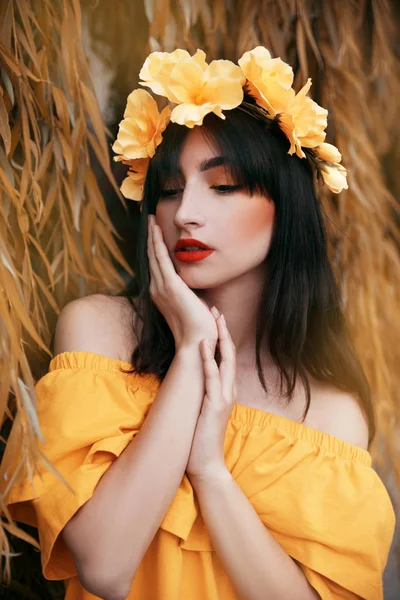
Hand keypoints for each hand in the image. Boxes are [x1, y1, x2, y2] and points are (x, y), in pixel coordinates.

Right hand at [147, 215, 217, 348]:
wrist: (196, 342)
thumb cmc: (198, 328)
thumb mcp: (194, 306)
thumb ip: (192, 295)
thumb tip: (201, 294)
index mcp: (161, 294)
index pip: (157, 266)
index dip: (154, 249)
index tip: (154, 235)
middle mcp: (157, 289)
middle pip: (151, 258)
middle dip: (150, 238)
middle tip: (149, 220)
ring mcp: (162, 287)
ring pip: (154, 255)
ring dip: (152, 236)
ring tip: (150, 220)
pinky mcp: (170, 285)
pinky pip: (161, 259)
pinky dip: (157, 243)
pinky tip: (155, 230)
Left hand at [186, 307, 236, 479]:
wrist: (206, 464)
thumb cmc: (200, 438)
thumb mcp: (202, 409)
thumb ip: (202, 393)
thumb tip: (192, 377)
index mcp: (225, 390)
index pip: (225, 358)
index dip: (221, 337)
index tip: (214, 318)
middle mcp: (228, 390)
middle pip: (229, 353)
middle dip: (223, 330)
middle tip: (216, 309)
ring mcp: (224, 397)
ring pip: (225, 361)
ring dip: (220, 338)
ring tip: (214, 318)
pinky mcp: (215, 405)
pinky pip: (213, 377)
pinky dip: (209, 358)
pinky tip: (203, 343)